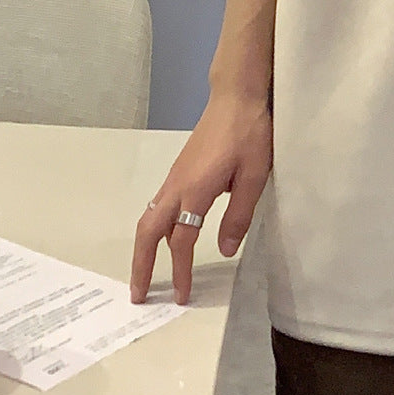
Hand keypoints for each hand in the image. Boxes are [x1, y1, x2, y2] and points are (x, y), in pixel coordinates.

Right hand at [131, 90, 272, 304]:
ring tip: (148, 273)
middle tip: (139, 294)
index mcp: (195, 191)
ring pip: (150, 219)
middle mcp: (177, 186)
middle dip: (140, 265)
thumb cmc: (249, 134)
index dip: (180, 271)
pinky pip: (160, 207)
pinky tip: (169, 238)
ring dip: (146, 248)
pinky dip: (157, 230)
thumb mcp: (254, 177)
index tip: (181, 296)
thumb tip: (224, 250)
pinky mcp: (180, 171)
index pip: (182, 241)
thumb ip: (238, 215)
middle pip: (147, 232)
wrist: (236, 98)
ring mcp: (175, 177)